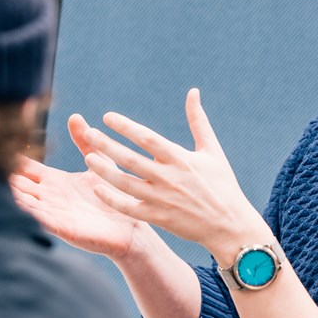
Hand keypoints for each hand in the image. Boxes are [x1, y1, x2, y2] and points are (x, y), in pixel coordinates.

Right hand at [11, 114, 143, 258]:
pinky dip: (31, 214)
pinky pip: (43, 220)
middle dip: (3, 177)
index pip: (24, 168)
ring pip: (25, 202)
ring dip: (12, 195)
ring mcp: (54, 214)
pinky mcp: (64, 229)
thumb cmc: (113, 196)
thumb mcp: (98, 163)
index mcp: (53, 181)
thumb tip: (74, 116)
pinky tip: (21, 206)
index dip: (11, 158)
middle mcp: (48, 197)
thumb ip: (85, 142)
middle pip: (18, 184)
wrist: (130, 227)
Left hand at [80, 88, 263, 258]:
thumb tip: (193, 92)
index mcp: (181, 159)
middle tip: (89, 133)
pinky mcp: (158, 217)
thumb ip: (198, 121)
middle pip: (131, 159)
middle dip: (107, 145)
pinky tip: (97, 188)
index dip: (126, 127)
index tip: (108, 117)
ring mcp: (162, 199)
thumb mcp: (212, 150)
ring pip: (125, 183)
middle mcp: (169, 178)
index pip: (147, 138)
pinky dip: (112, 199)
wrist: (229, 225)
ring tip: (89, 158)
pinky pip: (128, 208)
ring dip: (105, 170)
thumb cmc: (221, 184)